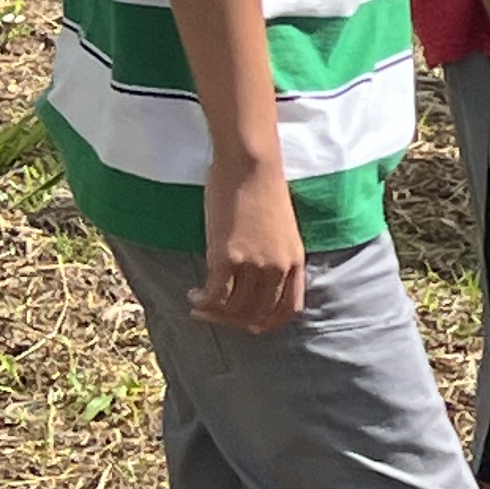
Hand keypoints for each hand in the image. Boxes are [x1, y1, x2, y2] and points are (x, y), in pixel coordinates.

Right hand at [192, 161, 306, 332]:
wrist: (250, 165)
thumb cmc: (263, 188)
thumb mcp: (282, 229)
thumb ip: (276, 256)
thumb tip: (258, 279)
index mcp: (296, 261)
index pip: (288, 310)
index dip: (267, 323)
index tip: (248, 323)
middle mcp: (278, 268)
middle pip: (258, 314)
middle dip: (235, 322)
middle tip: (215, 315)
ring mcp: (254, 265)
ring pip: (234, 309)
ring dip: (214, 313)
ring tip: (199, 303)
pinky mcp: (227, 257)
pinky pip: (215, 295)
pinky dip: (203, 301)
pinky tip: (193, 294)